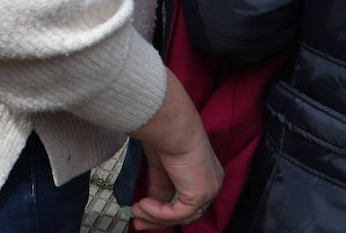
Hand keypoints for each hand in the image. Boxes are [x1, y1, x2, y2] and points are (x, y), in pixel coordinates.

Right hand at [129, 70, 222, 229]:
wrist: (170, 124)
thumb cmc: (165, 133)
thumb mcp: (159, 164)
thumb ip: (158, 184)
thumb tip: (147, 200)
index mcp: (203, 173)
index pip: (186, 199)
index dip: (163, 209)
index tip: (141, 212)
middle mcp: (211, 183)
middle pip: (186, 212)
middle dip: (159, 220)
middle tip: (138, 222)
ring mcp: (208, 190)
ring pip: (181, 216)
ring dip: (155, 216)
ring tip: (135, 211)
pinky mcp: (199, 194)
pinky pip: (177, 214)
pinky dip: (158, 213)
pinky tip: (142, 204)